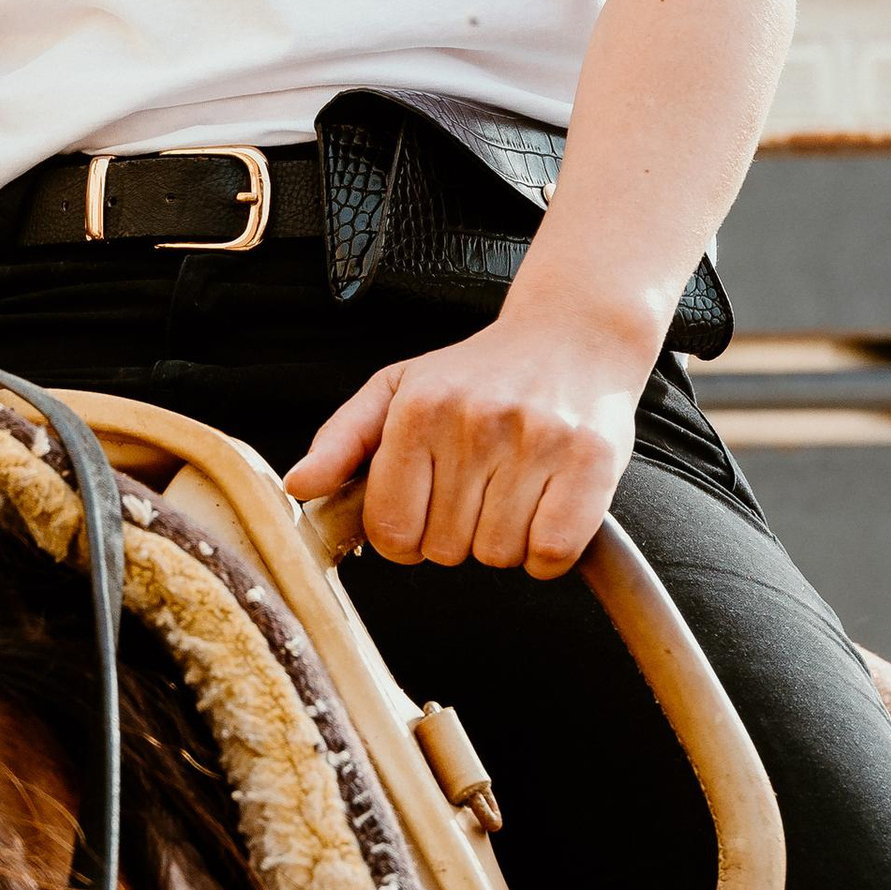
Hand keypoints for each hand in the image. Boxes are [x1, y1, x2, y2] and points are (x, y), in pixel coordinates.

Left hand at [283, 310, 644, 576]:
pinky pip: (552, 553)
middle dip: (457, 536)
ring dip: (504, 542)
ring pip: (499, 555)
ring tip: (513, 492)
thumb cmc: (477, 373)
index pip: (392, 530)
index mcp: (420, 409)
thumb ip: (342, 440)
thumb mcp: (398, 389)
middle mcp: (475, 422)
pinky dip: (547, 553)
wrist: (573, 334)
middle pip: (446, 550)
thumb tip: (298, 487)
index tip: (425, 516)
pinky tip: (546, 511)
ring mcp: (537, 440)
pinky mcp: (592, 460)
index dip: (406, 539)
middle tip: (478, 491)